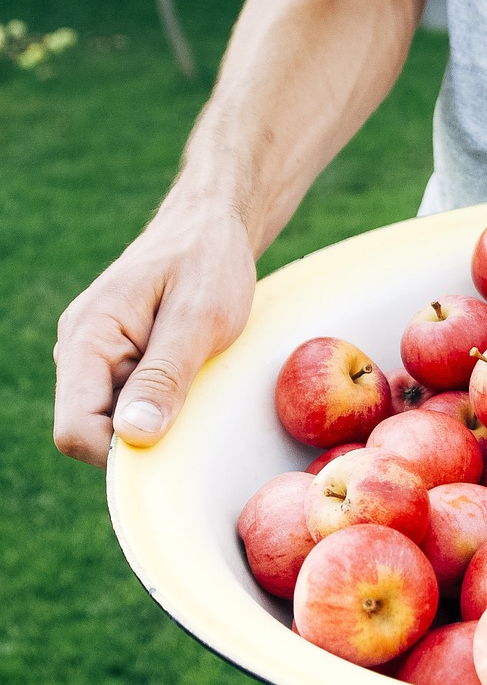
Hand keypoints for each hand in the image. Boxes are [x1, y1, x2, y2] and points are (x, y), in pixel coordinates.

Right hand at [53, 208, 256, 468]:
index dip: (119, 454)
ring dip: (158, 420)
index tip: (173, 447)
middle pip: (93, 432)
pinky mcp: (121, 364)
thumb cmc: (208, 263)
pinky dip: (165, 407)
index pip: (76, 428)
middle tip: (197, 408)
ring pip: (115, 423)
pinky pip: (133, 406)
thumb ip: (165, 375)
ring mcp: (99, 360)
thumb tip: (134, 436)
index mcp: (87, 338)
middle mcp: (80, 353)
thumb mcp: (199, 318)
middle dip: (143, 437)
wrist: (211, 229)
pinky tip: (194, 382)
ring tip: (199, 383)